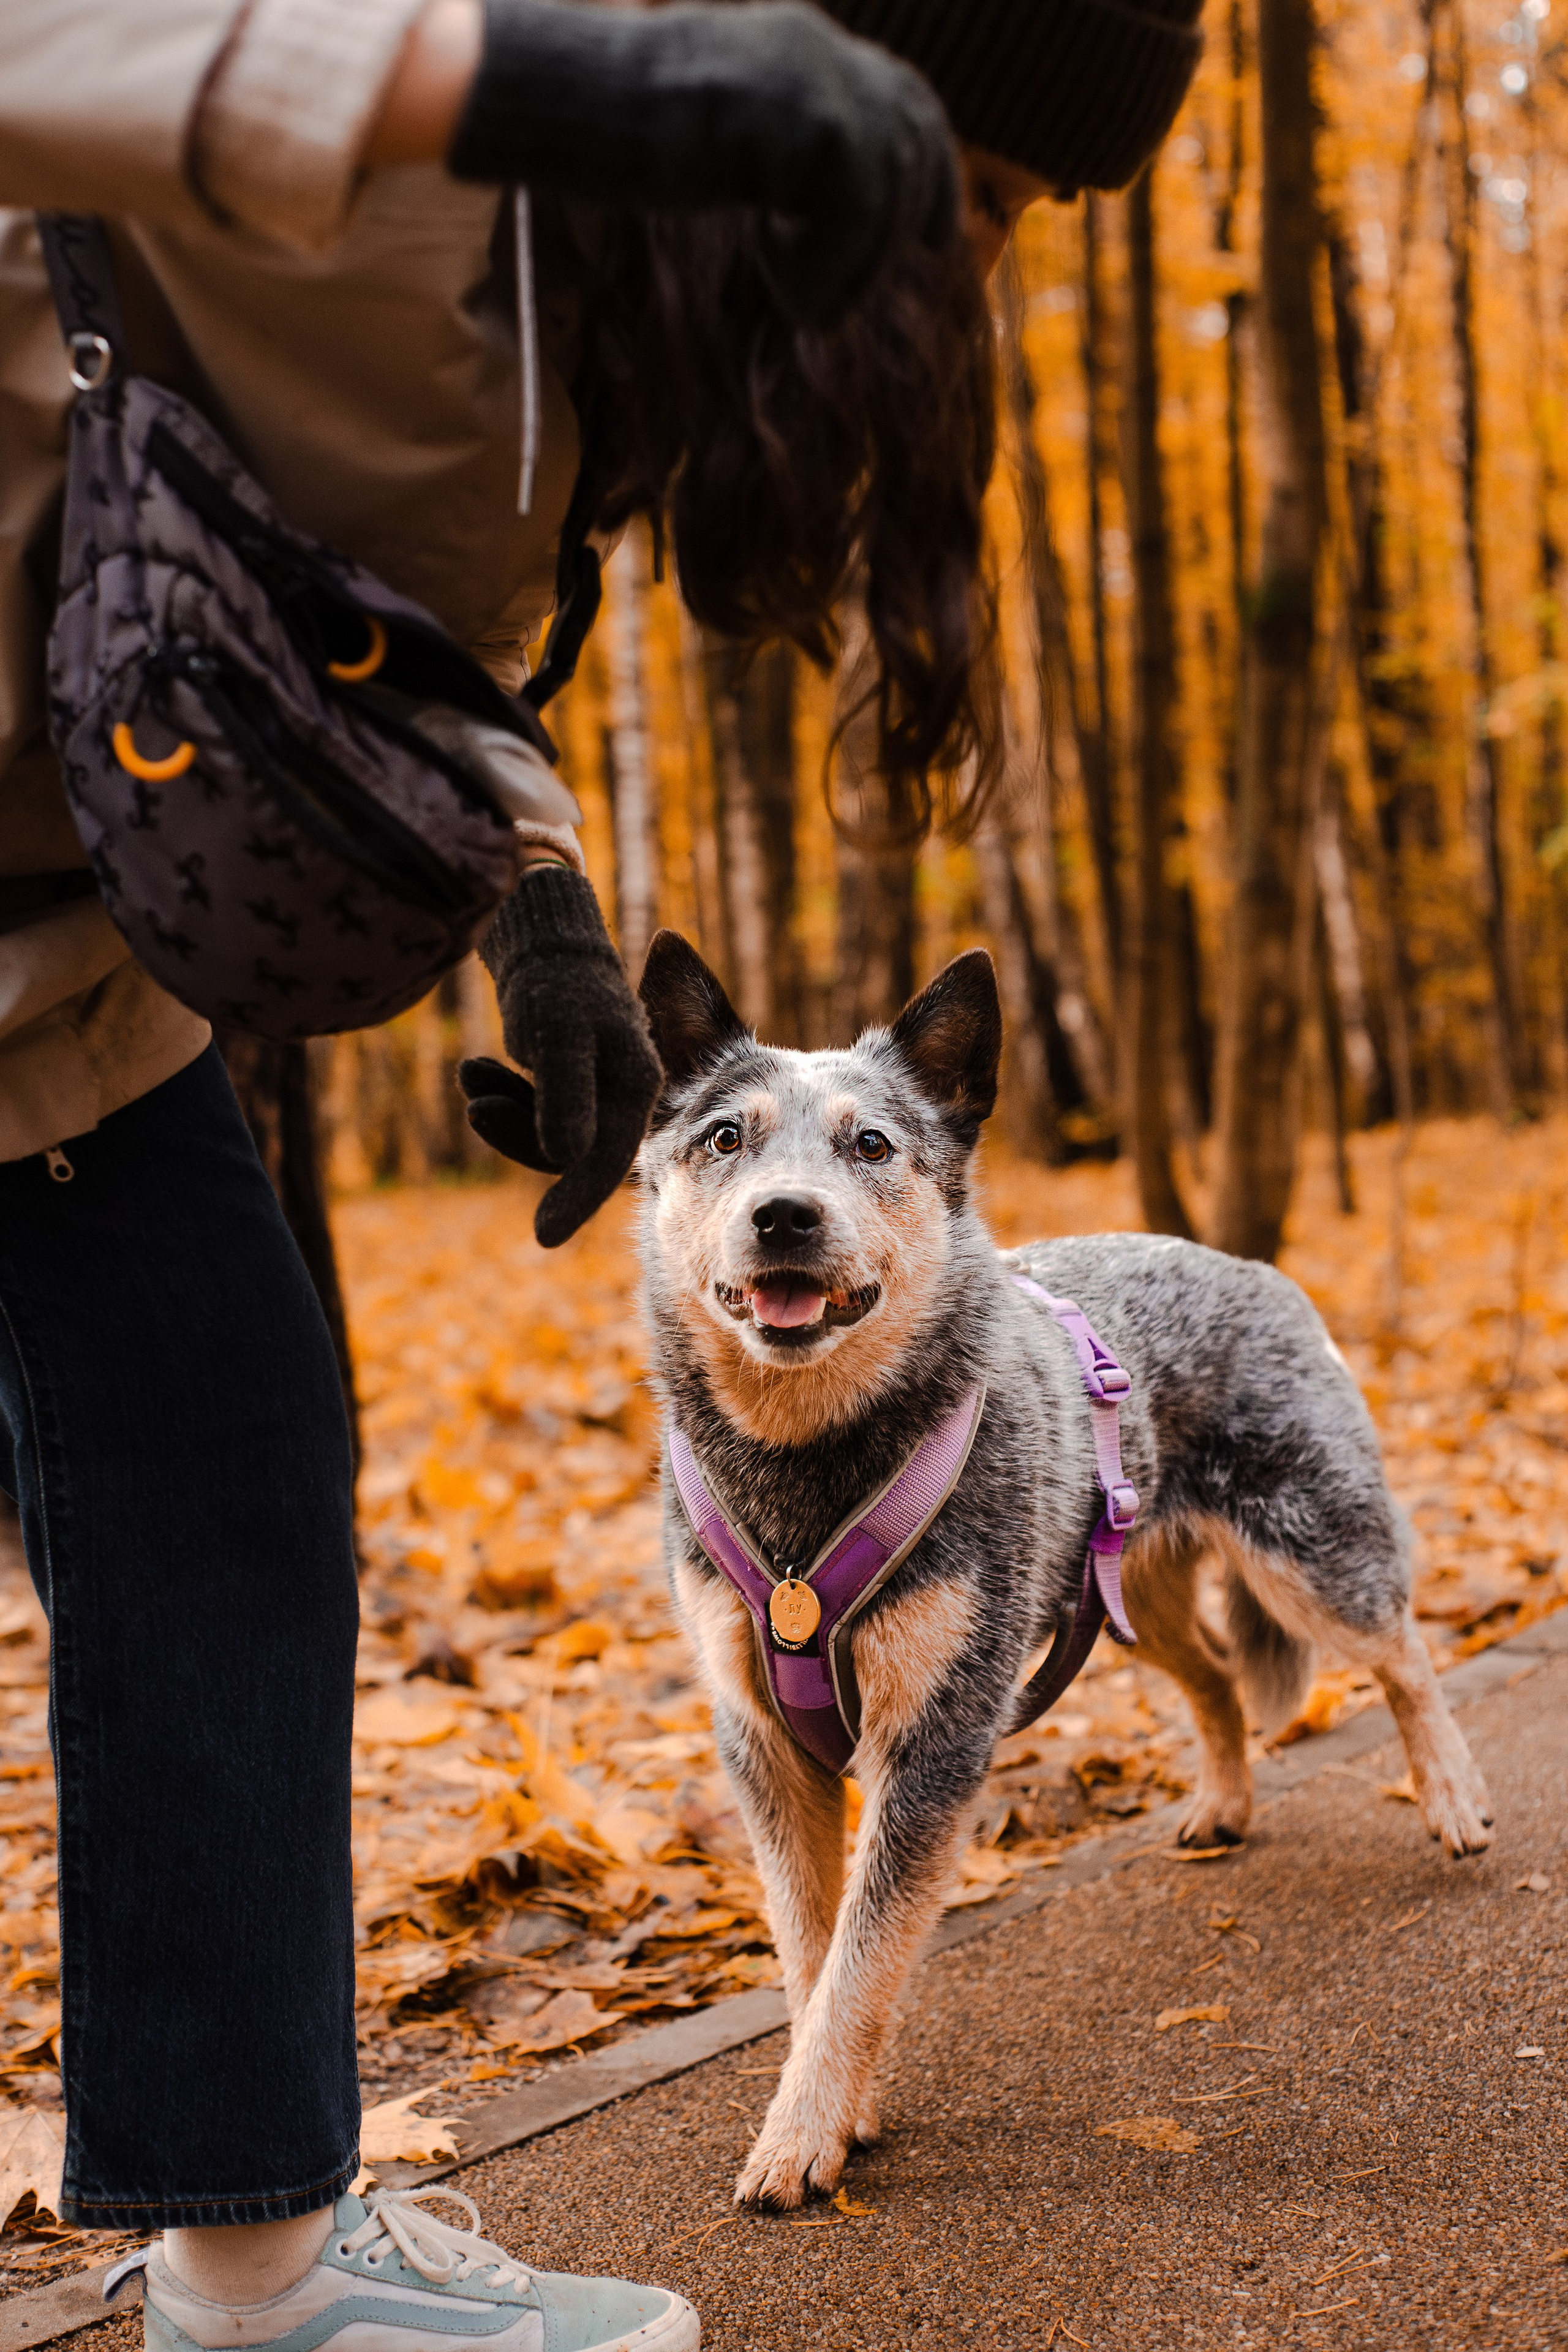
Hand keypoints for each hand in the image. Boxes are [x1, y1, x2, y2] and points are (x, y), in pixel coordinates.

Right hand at [446, 0, 959, 327]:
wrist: (557, 97)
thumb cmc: (609, 131)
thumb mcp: (716, 137)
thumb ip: (778, 154)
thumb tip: (820, 210)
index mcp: (801, 43)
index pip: (906, 101)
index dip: (932, 176)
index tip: (935, 244)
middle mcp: (816, 45)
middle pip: (911, 143)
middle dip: (902, 234)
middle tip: (849, 303)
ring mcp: (808, 73)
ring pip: (886, 187)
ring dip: (855, 269)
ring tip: (804, 310)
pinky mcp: (793, 116)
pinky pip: (852, 210)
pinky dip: (828, 270)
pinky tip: (787, 297)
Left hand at [462, 866, 661, 1247]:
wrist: (546, 934)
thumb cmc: (558, 980)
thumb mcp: (559, 1036)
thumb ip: (565, 1096)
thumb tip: (567, 1158)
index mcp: (638, 1083)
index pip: (607, 1158)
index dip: (576, 1200)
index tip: (543, 1238)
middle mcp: (624, 1091)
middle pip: (576, 1151)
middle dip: (522, 1138)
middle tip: (476, 1111)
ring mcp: (595, 1088)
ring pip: (550, 1133)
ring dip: (505, 1114)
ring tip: (470, 1074)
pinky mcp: (567, 1081)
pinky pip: (535, 1111)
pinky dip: (503, 1095)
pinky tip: (474, 1070)